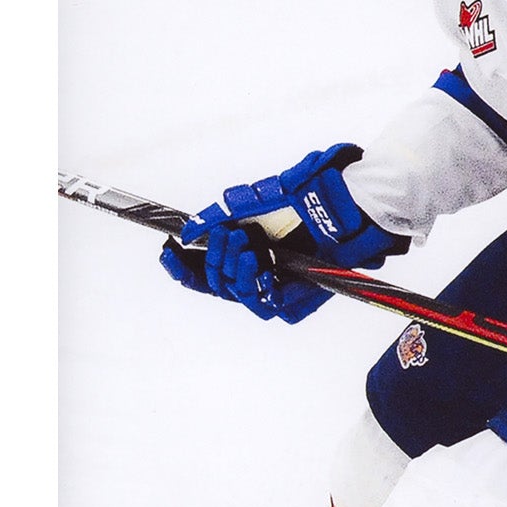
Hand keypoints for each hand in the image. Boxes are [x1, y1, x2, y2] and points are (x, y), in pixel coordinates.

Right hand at [159, 145, 407, 323]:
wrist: (338, 207)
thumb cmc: (302, 202)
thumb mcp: (251, 203)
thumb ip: (216, 217)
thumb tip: (188, 231)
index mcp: (244, 254)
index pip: (204, 271)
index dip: (183, 266)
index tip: (168, 249)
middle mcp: (256, 274)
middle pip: (213, 284)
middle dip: (214, 257)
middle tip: (229, 235)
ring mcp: (273, 289)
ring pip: (232, 294)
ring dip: (231, 267)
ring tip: (245, 243)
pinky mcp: (292, 304)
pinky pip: (260, 304)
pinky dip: (252, 282)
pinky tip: (257, 262)